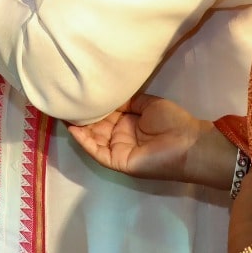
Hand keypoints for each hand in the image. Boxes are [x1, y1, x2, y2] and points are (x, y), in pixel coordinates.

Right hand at [67, 93, 211, 181]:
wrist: (189, 144)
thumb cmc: (173, 122)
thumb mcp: (148, 104)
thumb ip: (129, 100)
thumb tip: (110, 93)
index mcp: (129, 122)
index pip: (105, 113)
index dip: (92, 104)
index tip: (77, 92)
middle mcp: (120, 136)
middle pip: (95, 125)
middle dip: (81, 114)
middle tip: (64, 99)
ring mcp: (118, 149)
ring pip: (92, 138)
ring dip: (78, 126)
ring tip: (62, 110)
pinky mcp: (117, 161)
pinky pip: (96, 151)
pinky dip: (83, 140)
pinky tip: (72, 127)